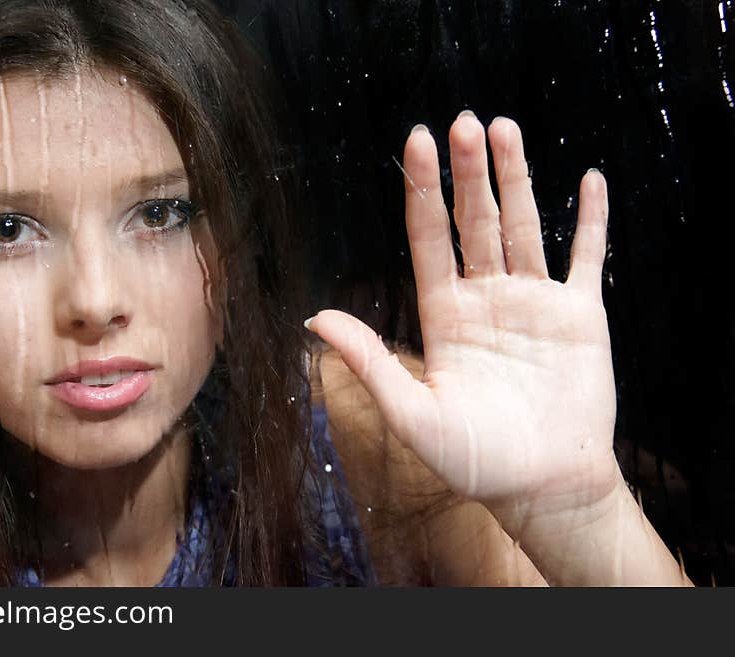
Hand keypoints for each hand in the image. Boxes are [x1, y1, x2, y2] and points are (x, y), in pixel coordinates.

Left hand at [306, 111, 618, 513]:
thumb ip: (368, 360)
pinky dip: (590, 221)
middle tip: (463, 121)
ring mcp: (533, 304)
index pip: (430, 237)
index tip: (417, 142)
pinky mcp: (579, 317)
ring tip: (504, 129)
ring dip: (517, 178)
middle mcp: (485, 300)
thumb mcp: (411, 412)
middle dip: (467, 172)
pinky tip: (590, 180)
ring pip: (523, 226)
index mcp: (444, 315)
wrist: (543, 488)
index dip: (422, 190)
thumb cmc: (476, 461)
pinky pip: (585, 258)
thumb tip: (313, 316)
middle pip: (474, 221)